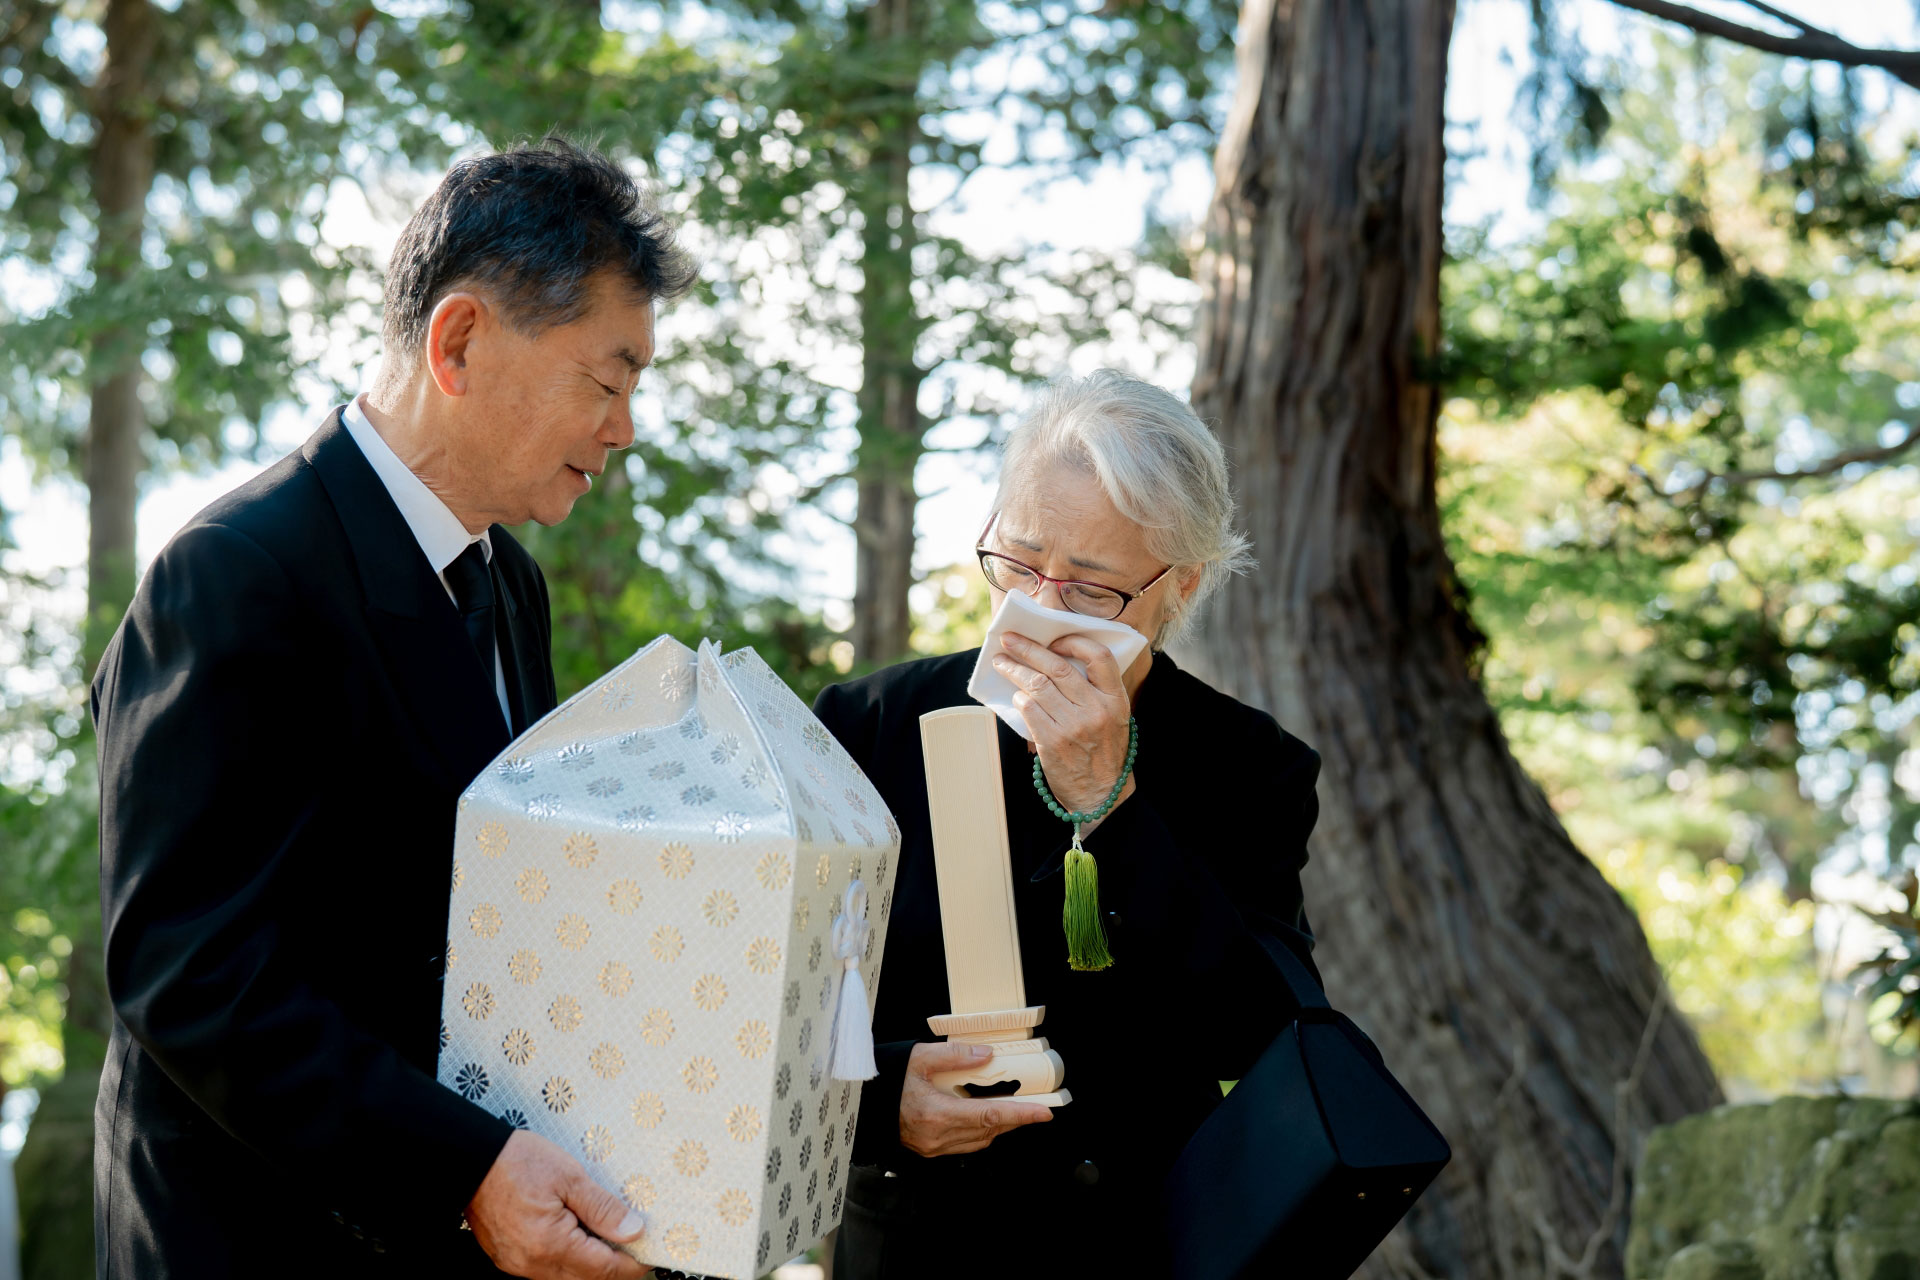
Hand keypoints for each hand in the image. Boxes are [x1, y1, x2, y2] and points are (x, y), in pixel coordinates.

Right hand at [465, 1129, 651, 1279]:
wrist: (470, 1159)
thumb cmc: (517, 1162)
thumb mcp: (569, 1176)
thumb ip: (602, 1208)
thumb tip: (633, 1230)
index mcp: (551, 1245)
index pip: (604, 1269)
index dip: (632, 1264)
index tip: (650, 1255)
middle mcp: (533, 1264)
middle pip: (586, 1278)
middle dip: (613, 1265)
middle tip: (634, 1243)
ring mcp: (518, 1264)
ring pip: (566, 1276)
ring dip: (590, 1261)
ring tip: (605, 1233)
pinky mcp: (508, 1258)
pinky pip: (546, 1268)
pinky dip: (567, 1256)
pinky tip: (576, 1233)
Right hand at [900, 1041, 1052, 1156]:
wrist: (862, 1103)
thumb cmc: (888, 1080)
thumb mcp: (919, 1058)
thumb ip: (955, 1056)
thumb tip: (986, 1055)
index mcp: (936, 1113)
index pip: (989, 1115)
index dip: (1020, 1114)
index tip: (1044, 1113)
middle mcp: (938, 1136)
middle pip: (989, 1130)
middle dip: (1015, 1119)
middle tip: (1036, 1107)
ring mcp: (934, 1147)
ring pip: (980, 1140)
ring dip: (998, 1125)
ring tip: (1012, 1108)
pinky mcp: (930, 1149)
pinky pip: (966, 1143)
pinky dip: (980, 1130)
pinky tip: (984, 1115)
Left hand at [992, 631, 1134, 816]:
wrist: (1101, 795)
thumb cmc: (1103, 751)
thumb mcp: (1113, 718)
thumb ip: (1094, 691)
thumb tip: (1055, 659)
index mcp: (1115, 700)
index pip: (1099, 657)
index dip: (1074, 642)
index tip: (1054, 640)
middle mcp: (1096, 709)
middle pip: (1058, 666)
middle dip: (1028, 649)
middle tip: (1008, 640)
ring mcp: (1073, 725)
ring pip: (1037, 685)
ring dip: (1014, 670)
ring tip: (1001, 663)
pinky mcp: (1052, 741)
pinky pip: (1028, 708)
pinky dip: (1019, 698)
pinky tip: (1016, 696)